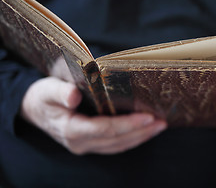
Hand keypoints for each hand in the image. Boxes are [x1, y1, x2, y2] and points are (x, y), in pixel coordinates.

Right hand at [21, 77, 166, 154]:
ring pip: (118, 145)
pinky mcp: (91, 143)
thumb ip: (59, 92)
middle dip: (141, 132)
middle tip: (162, 122)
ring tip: (159, 126)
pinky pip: (115, 144)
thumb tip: (74, 95)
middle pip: (117, 140)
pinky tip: (144, 130)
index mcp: (71, 129)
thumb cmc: (42, 97)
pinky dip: (132, 138)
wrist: (34, 109)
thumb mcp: (46, 90)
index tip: (147, 117)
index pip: (105, 129)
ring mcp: (86, 145)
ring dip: (140, 137)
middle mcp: (81, 143)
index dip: (127, 124)